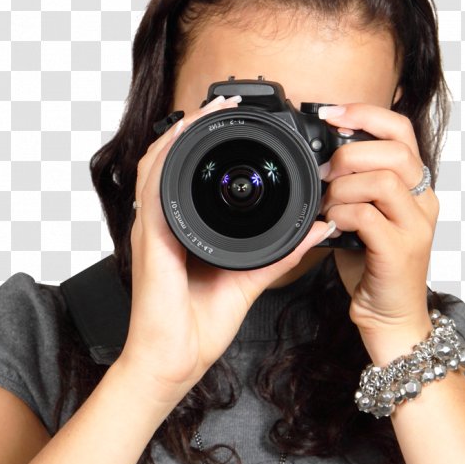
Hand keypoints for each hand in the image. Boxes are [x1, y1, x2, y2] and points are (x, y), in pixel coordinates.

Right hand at [120, 94, 336, 402]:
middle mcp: (166, 224)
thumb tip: (314, 231)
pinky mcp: (149, 238)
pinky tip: (182, 136)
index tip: (240, 124)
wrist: (174, 361)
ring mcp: (153, 229)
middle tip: (227, 102)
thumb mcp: (249, 281)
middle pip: (173, 160)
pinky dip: (167, 157)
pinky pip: (153, 187)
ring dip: (182, 131)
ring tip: (210, 108)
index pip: (195, 178)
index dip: (211, 145)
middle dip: (196, 127)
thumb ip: (279, 255)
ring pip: (158, 163)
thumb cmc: (199, 328)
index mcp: (186, 231)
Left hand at [319, 103, 437, 343]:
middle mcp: (424, 202)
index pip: (401, 130)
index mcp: (417, 187)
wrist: (391, 317)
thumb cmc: (374, 268)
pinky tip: (331, 224)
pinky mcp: (400, 251)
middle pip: (395, 150)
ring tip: (328, 204)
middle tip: (325, 173)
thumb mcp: (365, 217)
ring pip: (382, 180)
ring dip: (343, 186)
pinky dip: (342, 214)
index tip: (330, 113)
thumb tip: (321, 158)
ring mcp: (416, 226)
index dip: (365, 114)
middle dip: (350, 153)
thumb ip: (354, 187)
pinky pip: (368, 215)